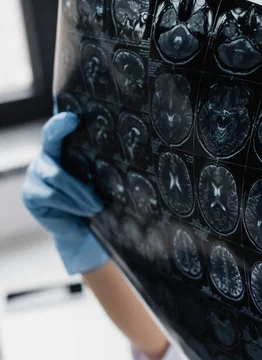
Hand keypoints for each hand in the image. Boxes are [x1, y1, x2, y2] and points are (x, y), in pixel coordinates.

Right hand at [22, 112, 108, 274]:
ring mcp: (34, 174)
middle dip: (64, 138)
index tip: (72, 118)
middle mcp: (44, 157)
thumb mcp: (96, 180)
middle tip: (85, 151)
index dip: (60, 123)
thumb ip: (96, 167)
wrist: (79, 228)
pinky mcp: (30, 193)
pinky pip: (52, 195)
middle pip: (51, 146)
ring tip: (97, 205)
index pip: (56, 132)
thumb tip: (119, 158)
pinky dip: (72, 203)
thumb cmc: (91, 198)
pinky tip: (85, 211)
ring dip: (80, 192)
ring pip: (57, 176)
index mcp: (61, 150)